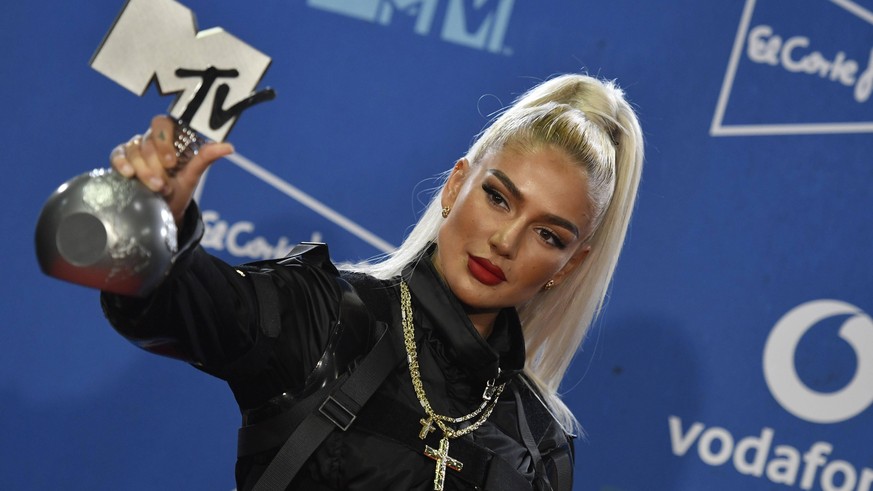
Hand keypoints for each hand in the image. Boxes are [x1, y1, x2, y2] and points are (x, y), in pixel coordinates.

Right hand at [109, 115, 233, 224]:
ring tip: (156, 188)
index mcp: (170, 137)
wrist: (165, 209)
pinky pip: (117, 155)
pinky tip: (128, 173)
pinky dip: (121, 163)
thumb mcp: (193, 175)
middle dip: (156, 165)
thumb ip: (206, 157)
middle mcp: (151, 140)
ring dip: (144, 171)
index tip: (171, 163)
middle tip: (164, 184)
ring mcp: (135, 148)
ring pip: (133, 151)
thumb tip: (229, 147)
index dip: (164, 142)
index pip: (162, 124)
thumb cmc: (180, 188)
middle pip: (147, 141)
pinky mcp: (122, 159)